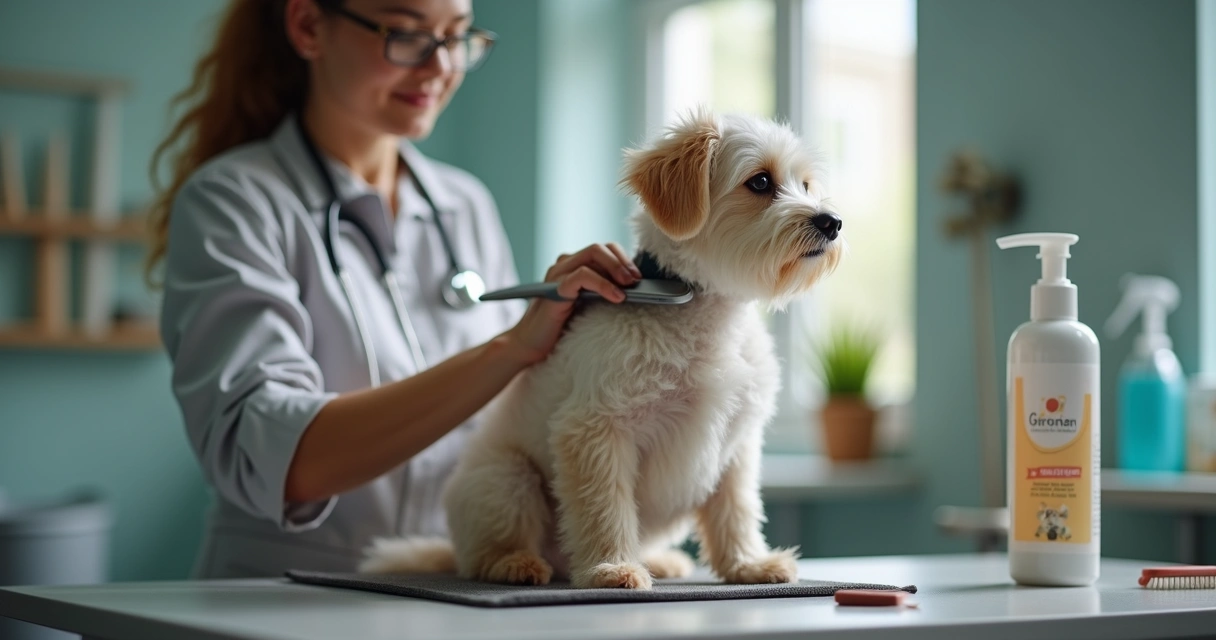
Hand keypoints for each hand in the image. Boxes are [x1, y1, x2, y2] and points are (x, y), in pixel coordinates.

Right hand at [502, 242, 641, 365]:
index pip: (603, 249)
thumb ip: (603, 291)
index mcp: (573, 266)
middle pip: (600, 248)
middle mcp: (564, 265)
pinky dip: (603, 284)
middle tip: (637, 281)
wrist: (532, 346)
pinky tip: (617, 297)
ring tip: (630, 287)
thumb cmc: (562, 327)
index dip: (623, 259)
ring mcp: (558, 274)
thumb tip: (635, 287)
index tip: (638, 277)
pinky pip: (582, 275)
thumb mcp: (589, 304)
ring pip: (593, 254)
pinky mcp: (555, 289)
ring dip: (616, 269)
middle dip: (622, 262)